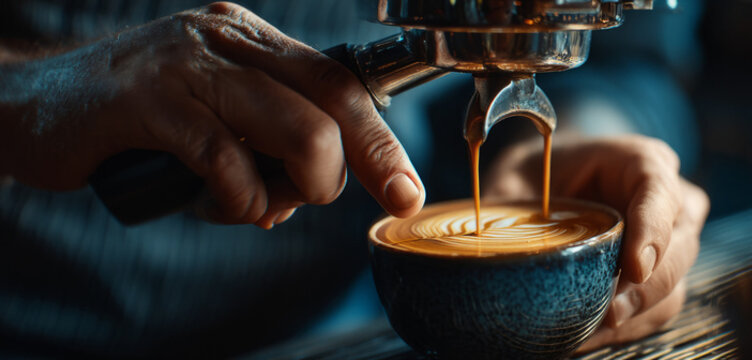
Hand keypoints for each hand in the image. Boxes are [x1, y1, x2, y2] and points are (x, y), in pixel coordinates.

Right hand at [0, 2, 424, 227]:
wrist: (32, 105)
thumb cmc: (133, 119)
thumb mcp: (212, 113)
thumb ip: (265, 141)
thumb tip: (315, 190)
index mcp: (250, 39)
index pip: (341, 85)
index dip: (381, 142)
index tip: (406, 190)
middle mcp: (227, 40)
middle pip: (333, 105)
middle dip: (355, 170)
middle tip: (319, 203)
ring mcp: (188, 65)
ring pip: (297, 132)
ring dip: (294, 191)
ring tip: (254, 205)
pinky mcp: (147, 100)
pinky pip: (227, 161)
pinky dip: (236, 201)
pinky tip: (217, 206)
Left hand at [485, 135, 708, 350]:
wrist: (555, 183)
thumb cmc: (541, 174)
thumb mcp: (518, 177)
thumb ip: (503, 206)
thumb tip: (478, 251)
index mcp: (641, 162)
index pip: (660, 192)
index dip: (653, 229)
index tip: (633, 267)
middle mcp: (670, 202)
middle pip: (679, 248)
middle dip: (646, 288)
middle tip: (607, 313)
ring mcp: (673, 243)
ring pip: (673, 288)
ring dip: (633, 316)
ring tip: (585, 332)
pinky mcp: (662, 279)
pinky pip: (656, 312)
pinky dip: (625, 330)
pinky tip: (586, 335)